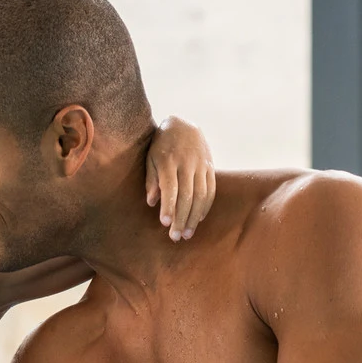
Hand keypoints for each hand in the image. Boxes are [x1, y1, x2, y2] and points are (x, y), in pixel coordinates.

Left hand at [143, 115, 216, 242]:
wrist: (183, 124)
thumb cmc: (160, 145)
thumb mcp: (150, 158)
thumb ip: (151, 179)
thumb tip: (152, 202)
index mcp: (169, 161)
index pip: (170, 187)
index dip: (168, 206)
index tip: (164, 223)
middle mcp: (187, 163)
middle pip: (187, 195)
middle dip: (181, 218)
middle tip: (175, 237)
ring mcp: (201, 165)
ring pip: (202, 195)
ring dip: (195, 217)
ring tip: (187, 234)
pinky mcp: (210, 168)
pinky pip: (211, 190)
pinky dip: (205, 206)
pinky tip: (198, 219)